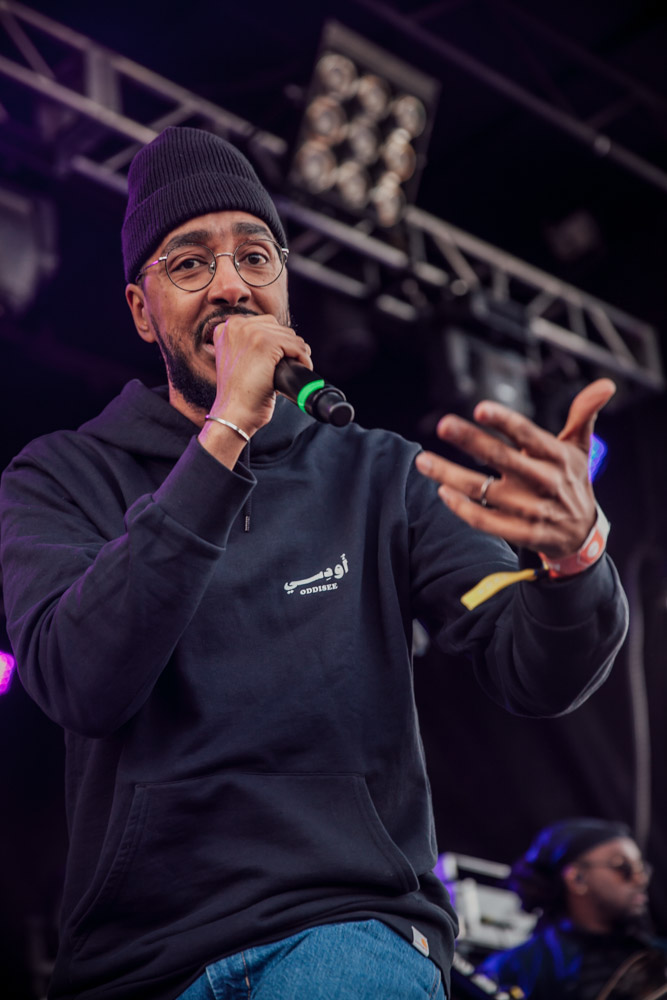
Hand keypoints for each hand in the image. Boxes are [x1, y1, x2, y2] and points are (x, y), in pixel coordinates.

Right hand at [208, 313, 311, 435]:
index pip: (264, 324)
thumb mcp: (236, 362)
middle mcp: (235, 325)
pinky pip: (296, 346)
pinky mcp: (265, 342)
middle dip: (288, 346)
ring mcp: (250, 332)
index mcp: (226, 328)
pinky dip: (304, 358)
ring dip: (297, 353)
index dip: (277, 341)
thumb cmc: (238, 394)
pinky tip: (302, 368)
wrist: (234, 412)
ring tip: (295, 368)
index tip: (282, 357)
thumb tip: (277, 343)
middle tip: (290, 365)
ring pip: (289, 336)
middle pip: (278, 328)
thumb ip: (247, 347)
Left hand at [415, 379, 615, 559]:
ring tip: (424, 460)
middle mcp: (544, 481)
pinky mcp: (523, 533)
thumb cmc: (572, 482)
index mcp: (557, 456)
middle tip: (443, 424)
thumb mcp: (580, 448)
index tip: (480, 409)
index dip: (505, 422)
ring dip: (450, 475)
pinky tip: (442, 492)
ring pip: (484, 491)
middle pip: (501, 458)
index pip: (528, 434)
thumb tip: (606, 384)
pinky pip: (486, 521)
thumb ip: (583, 415)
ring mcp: (532, 510)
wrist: (582, 535)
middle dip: (470, 440)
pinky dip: (463, 509)